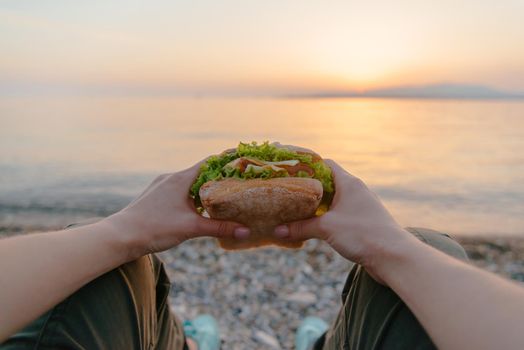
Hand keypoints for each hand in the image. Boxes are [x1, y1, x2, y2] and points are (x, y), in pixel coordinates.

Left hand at [102, 159, 249, 260]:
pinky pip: (179, 192)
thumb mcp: (191, 228)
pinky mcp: (155, 197)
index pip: (210, 162)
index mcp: (180, 179)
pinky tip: (197, 209)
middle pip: (201, 172)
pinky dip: (192, 196)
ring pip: (189, 183)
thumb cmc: (154, 228)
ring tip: (222, 197)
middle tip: (238, 183)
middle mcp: (171, 178)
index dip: (227, 161)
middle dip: (219, 177)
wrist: (120, 237)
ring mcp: (161, 187)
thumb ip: (220, 228)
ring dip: (205, 189)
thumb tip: (246, 231)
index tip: (243, 161)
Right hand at [273, 159, 415, 281]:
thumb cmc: (362, 234)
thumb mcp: (326, 228)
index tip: (289, 170)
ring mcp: (360, 207)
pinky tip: (314, 226)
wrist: (394, 257)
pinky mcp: (362, 223)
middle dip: (308, 188)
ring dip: (317, 205)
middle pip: (327, 183)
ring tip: (296, 210)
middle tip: (288, 192)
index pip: (325, 164)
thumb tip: (276, 231)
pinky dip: (326, 218)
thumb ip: (300, 227)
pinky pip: (339, 215)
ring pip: (333, 200)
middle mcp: (356, 191)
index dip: (306, 165)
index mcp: (349, 183)